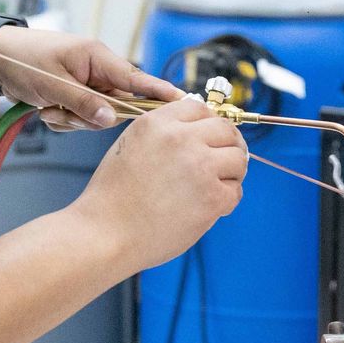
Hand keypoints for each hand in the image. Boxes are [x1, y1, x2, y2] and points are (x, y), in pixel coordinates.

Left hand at [0, 27, 181, 131]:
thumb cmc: (22, 59)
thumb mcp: (54, 83)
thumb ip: (85, 103)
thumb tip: (111, 119)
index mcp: (98, 59)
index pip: (138, 79)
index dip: (161, 92)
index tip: (183, 101)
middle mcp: (97, 72)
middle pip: (116, 106)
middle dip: (89, 115)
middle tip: (63, 111)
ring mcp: (86, 85)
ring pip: (96, 116)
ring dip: (72, 119)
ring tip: (48, 107)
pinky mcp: (74, 97)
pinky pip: (80, 119)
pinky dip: (63, 120)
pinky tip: (45, 109)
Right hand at [75, 99, 247, 271]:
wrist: (105, 234)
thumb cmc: (114, 197)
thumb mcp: (131, 146)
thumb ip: (164, 133)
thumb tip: (200, 130)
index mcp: (158, 123)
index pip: (200, 108)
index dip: (209, 124)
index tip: (211, 139)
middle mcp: (181, 139)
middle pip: (226, 130)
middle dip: (228, 146)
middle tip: (223, 163)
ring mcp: (200, 167)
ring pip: (238, 158)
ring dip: (231, 173)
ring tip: (214, 187)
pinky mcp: (212, 197)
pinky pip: (235, 191)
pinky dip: (226, 200)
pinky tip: (208, 208)